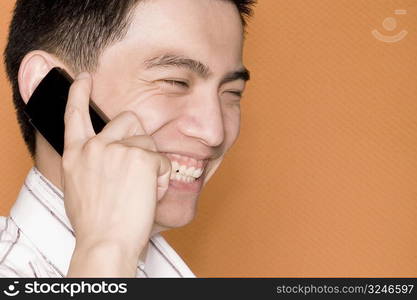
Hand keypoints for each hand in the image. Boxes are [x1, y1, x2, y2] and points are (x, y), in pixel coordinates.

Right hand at [62, 72, 170, 276]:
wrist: (106, 242)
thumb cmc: (96, 221)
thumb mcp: (80, 186)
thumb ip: (90, 163)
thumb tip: (104, 152)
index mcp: (76, 154)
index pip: (74, 114)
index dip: (79, 93)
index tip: (84, 78)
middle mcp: (94, 147)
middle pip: (127, 120)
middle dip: (138, 136)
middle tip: (138, 162)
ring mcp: (118, 150)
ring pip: (148, 141)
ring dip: (150, 163)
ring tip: (140, 189)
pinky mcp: (141, 157)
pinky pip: (162, 161)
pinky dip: (161, 179)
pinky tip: (148, 195)